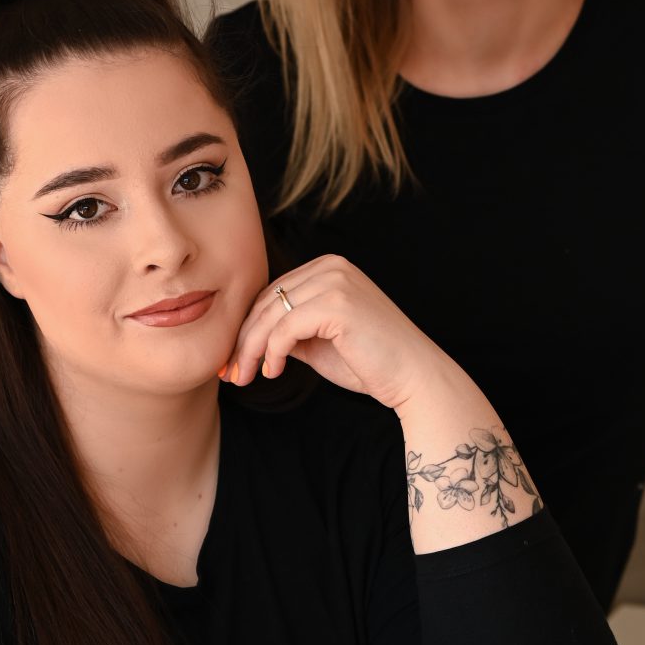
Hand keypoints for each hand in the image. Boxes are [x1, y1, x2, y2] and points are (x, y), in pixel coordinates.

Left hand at [221, 256, 451, 410]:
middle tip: (230, 372)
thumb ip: (291, 331)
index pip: (273, 293)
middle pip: (267, 301)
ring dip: (251, 349)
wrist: (414, 378)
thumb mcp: (320, 343)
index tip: (233, 359)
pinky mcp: (337, 304)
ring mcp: (336, 281)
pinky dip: (273, 352)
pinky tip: (274, 372)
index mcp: (329, 269)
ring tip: (245, 376)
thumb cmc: (372, 364)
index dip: (247, 326)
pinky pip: (285, 328)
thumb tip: (254, 339)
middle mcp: (332, 267)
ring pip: (271, 314)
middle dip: (243, 339)